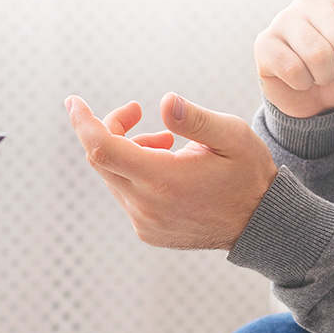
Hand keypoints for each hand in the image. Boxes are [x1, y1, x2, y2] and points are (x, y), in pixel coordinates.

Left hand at [65, 93, 277, 250]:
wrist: (260, 224)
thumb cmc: (248, 174)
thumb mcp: (232, 137)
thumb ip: (195, 119)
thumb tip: (164, 102)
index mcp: (164, 180)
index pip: (103, 148)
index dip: (84, 122)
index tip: (73, 101)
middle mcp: (146, 206)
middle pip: (101, 158)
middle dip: (112, 128)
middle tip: (138, 112)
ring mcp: (144, 222)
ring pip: (113, 175)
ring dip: (128, 151)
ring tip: (166, 144)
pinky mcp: (146, 231)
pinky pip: (125, 194)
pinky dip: (134, 173)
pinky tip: (167, 168)